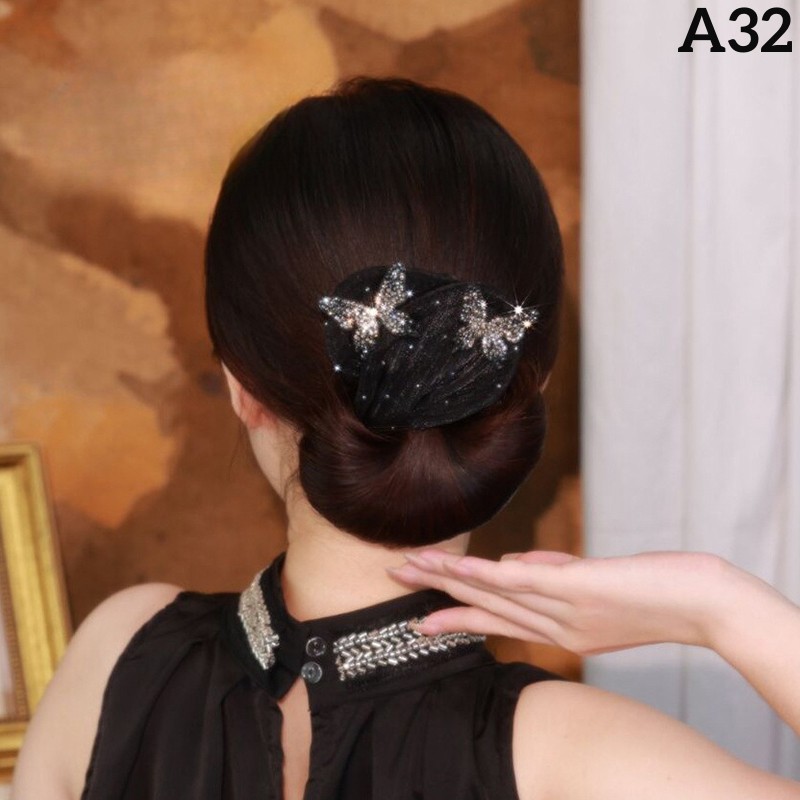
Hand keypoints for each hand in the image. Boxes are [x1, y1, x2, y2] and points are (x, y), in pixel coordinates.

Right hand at [387, 549, 746, 655]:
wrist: (704, 604)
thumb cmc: (655, 594)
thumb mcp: (595, 588)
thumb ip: (551, 573)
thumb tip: (511, 558)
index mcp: (559, 631)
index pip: (497, 621)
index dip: (455, 615)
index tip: (420, 618)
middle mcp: (555, 627)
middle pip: (486, 607)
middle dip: (438, 592)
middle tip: (396, 576)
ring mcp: (565, 608)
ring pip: (496, 593)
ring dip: (450, 578)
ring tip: (412, 565)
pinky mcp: (579, 588)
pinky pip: (525, 582)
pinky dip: (488, 575)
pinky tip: (461, 566)